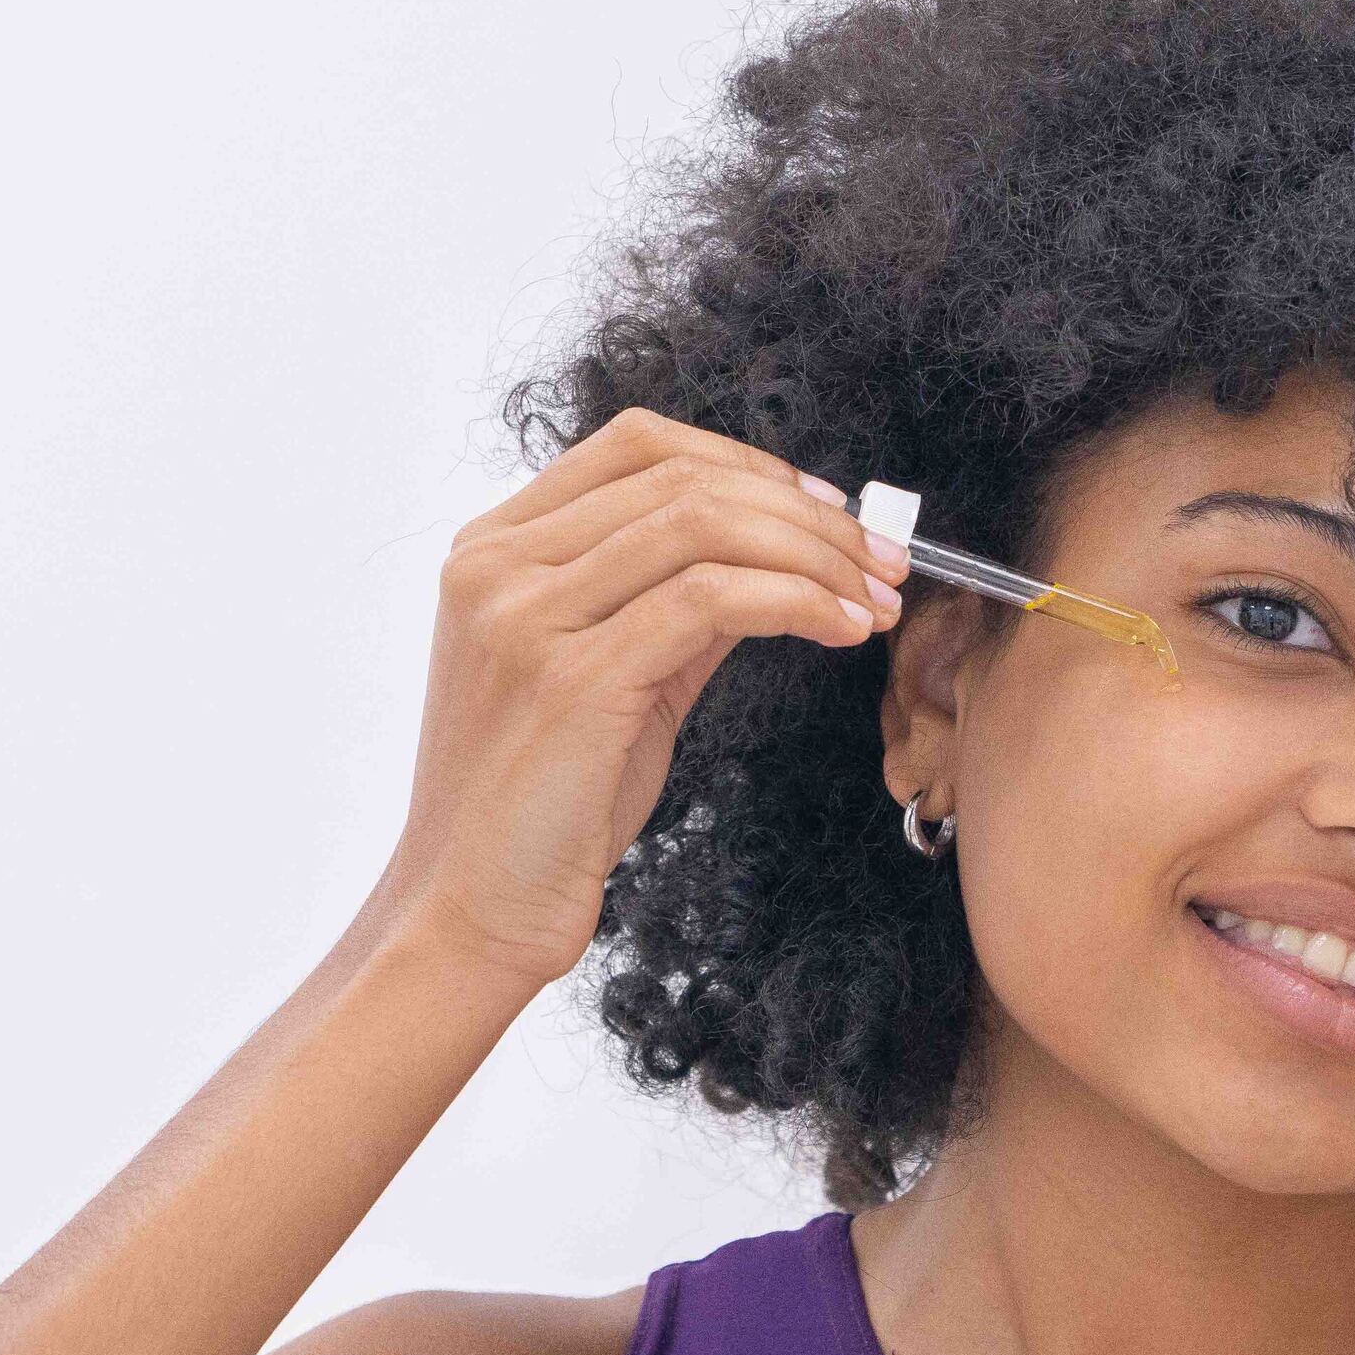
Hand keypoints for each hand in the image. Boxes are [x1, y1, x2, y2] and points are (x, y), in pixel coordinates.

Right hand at [374, 407, 907, 989]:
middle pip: (681, 479)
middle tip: (881, 558)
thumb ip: (674, 604)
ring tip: (874, 598)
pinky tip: (839, 629)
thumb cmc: (543, 807)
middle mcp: (497, 565)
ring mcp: (525, 615)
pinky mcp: (570, 676)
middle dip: (804, 513)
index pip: (637, 447)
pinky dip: (794, 601)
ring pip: (701, 525)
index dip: (748, 462)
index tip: (827, 508)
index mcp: (493, 549)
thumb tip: (777, 552)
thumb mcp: (611, 678)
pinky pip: (709, 599)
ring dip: (813, 554)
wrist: (472, 908)